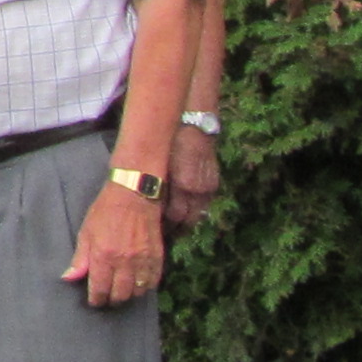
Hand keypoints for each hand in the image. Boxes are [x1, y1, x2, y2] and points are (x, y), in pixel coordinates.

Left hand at [66, 184, 167, 307]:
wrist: (134, 194)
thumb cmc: (105, 211)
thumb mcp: (86, 232)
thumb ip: (80, 258)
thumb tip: (68, 278)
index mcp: (103, 255)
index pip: (100, 289)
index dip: (96, 300)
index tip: (95, 301)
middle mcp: (124, 261)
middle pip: (120, 294)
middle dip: (112, 300)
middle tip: (108, 297)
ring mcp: (143, 260)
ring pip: (138, 291)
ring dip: (129, 294)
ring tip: (122, 290)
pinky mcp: (157, 256)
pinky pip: (153, 281)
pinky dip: (146, 286)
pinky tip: (139, 283)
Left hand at [164, 122, 222, 237]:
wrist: (195, 127)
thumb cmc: (170, 142)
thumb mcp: (159, 164)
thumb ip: (157, 184)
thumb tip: (148, 202)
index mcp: (184, 185)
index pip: (175, 216)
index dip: (165, 226)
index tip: (154, 232)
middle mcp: (198, 190)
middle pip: (188, 220)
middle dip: (175, 229)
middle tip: (163, 235)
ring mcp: (208, 188)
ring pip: (198, 215)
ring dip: (186, 223)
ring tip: (174, 229)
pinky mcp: (213, 185)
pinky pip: (204, 206)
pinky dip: (195, 212)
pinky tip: (186, 214)